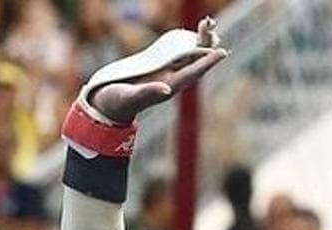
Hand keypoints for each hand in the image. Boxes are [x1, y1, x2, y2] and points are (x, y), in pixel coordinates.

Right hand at [85, 19, 225, 124]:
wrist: (109, 104)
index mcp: (168, 87)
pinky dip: (189, 40)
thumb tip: (166, 90)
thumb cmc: (118, 102)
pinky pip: (180, 52)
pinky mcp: (160, 64)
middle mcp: (172, 79)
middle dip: (205, 44)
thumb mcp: (130, 97)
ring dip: (200, 40)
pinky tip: (196, 31)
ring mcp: (167, 71)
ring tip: (209, 23)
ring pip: (190, 54)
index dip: (207, 62)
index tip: (222, 52)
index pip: (192, 73)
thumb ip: (148, 93)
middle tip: (210, 25)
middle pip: (195, 60)